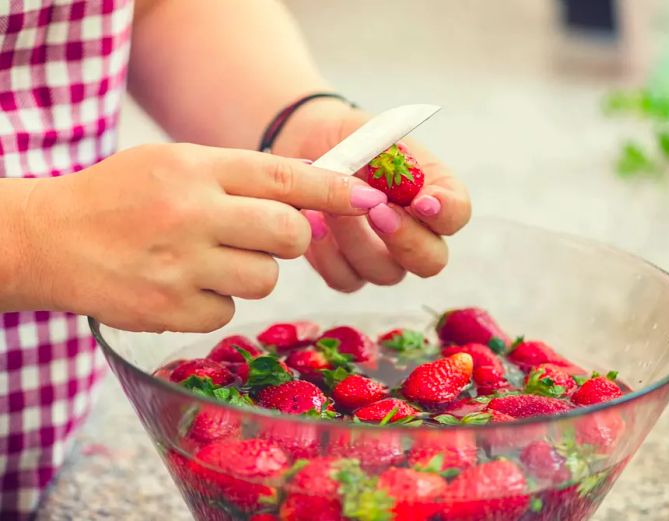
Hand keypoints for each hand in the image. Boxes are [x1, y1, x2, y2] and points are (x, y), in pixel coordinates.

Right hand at [19, 143, 383, 331]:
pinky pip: (228, 312)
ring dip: (249, 272)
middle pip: (290, 235)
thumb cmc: (119, 197)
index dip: (335, 191)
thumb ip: (238, 178)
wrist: (48, 240)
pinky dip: (215, 302)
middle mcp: (192, 215)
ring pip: (265, 280)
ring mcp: (181, 267)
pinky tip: (181, 286)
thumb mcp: (174, 165)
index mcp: (196, 168)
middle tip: (265, 235)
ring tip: (206, 260)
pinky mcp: (170, 312)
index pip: (285, 177)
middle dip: (290, 239)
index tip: (369, 198)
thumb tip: (308, 199)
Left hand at [275, 100, 471, 291]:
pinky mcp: (347, 270)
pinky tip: (314, 223)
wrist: (308, 148)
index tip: (423, 202)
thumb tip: (414, 191)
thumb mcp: (373, 138)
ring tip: (329, 204)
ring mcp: (383, 257)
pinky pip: (345, 279)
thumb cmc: (350, 140)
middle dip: (406, 240)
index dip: (446, 214)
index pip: (457, 215)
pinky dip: (326, 253)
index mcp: (433, 196)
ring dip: (356, 238)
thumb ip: (396, 160)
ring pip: (386, 273)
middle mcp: (416, 234)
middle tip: (377, 210)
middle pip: (431, 261)